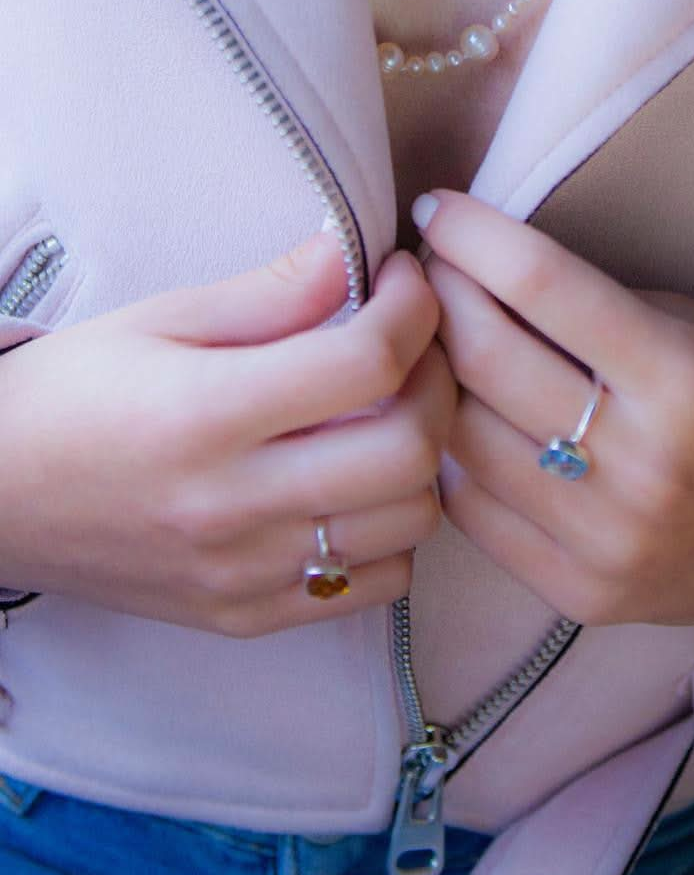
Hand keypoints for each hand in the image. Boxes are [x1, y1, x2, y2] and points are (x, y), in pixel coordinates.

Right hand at [0, 237, 454, 636]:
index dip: (414, 310)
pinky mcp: (249, 617)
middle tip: (418, 348)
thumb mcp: (157, 320)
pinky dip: (394, 532)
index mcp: (204, 414)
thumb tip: (357, 258)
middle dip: (440, 382)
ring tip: (393, 416)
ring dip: (425, 460)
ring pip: (411, 523)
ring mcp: (245, 573)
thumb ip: (269, 292)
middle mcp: (232, 505)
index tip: (407, 283)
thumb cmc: (72, 395)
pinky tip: (362, 490)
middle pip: (409, 450)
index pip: (366, 363)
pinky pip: (376, 585)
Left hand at [415, 190, 693, 626]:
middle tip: (427, 273)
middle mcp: (644, 467)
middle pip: (485, 361)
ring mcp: (609, 542)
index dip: (472, 235)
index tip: (437, 208)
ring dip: (431, 378)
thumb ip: (597, 308)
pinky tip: (459, 422)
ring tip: (433, 345)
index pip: (543, 286)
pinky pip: (472, 513)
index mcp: (686, 383)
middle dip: (438, 299)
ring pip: (462, 440)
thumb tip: (484, 274)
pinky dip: (450, 457)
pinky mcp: (585, 594)